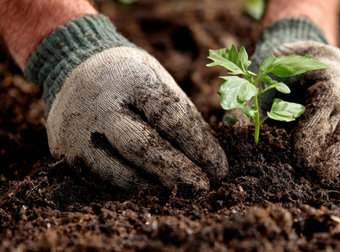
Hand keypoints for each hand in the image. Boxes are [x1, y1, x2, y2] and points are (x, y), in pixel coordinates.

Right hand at [47, 47, 227, 191]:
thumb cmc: (131, 80)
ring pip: (116, 172)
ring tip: (179, 193)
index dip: (198, 146)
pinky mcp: (66, 153)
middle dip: (175, 172)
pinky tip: (150, 192)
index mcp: (131, 80)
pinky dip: (128, 191)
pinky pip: (100, 181)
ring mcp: (78, 131)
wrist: (77, 69)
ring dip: (152, 189)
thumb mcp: (159, 82)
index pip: (169, 116)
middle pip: (139, 146)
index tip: (218, 168)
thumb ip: (181, 116)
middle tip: (202, 188)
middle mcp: (100, 106)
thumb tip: (209, 159)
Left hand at [258, 41, 339, 177]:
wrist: (303, 51)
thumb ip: (251, 102)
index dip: (316, 131)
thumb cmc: (278, 66)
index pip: (330, 101)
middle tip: (311, 178)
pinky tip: (339, 171)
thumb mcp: (261, 76)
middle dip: (331, 155)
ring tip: (322, 179)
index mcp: (327, 68)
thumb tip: (234, 133)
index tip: (299, 158)